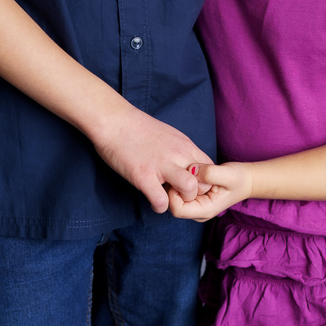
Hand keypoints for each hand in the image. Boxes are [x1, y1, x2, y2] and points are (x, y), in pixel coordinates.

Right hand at [93, 109, 213, 214]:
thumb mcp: (169, 135)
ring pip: (190, 189)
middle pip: (205, 183)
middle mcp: (178, 155)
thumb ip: (181, 151)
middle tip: (179, 195)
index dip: (204, 184)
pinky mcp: (143, 175)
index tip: (191, 187)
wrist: (114, 120)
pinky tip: (152, 199)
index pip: (211, 170)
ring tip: (168, 197)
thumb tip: (187, 166)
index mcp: (185, 146)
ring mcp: (161, 165)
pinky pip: (160, 201)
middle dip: (195, 195)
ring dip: (181, 201)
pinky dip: (159, 206)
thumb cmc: (138, 128)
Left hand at [168, 161, 252, 221]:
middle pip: (172, 203)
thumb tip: (191, 170)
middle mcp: (197, 212)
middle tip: (185, 170)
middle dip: (175, 186)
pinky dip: (181, 181)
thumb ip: (210, 173)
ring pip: (174, 197)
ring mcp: (195, 206)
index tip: (183, 175)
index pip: (177, 209)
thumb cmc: (239, 179)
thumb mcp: (227, 174)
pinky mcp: (194, 198)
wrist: (246, 180)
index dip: (175, 191)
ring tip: (191, 170)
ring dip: (178, 182)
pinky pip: (179, 191)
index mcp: (205, 210)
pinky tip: (191, 171)